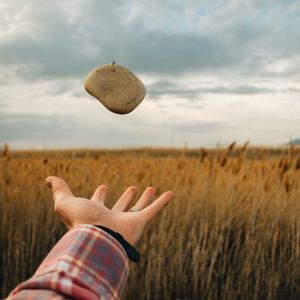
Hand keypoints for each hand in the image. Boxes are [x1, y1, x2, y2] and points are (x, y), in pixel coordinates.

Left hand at [46, 176, 173, 245]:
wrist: (98, 238)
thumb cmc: (80, 222)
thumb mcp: (65, 202)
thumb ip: (59, 190)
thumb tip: (48, 178)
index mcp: (95, 213)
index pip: (98, 202)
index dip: (100, 195)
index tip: (103, 187)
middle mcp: (112, 218)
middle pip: (121, 206)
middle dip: (126, 197)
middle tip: (132, 187)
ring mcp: (127, 221)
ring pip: (139, 208)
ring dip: (145, 198)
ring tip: (150, 187)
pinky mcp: (140, 222)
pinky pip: (154, 210)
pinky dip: (163, 202)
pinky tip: (170, 193)